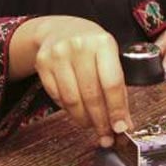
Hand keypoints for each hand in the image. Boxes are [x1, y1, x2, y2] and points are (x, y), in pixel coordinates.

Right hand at [32, 17, 131, 147]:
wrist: (59, 30)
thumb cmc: (91, 47)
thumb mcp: (109, 57)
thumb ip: (117, 87)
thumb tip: (123, 123)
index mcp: (103, 43)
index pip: (112, 83)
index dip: (116, 110)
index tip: (121, 128)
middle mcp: (79, 46)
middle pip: (91, 95)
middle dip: (101, 121)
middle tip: (106, 135)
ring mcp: (58, 55)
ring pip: (72, 100)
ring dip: (84, 119)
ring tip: (92, 125)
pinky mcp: (42, 64)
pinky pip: (57, 97)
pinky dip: (69, 110)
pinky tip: (77, 111)